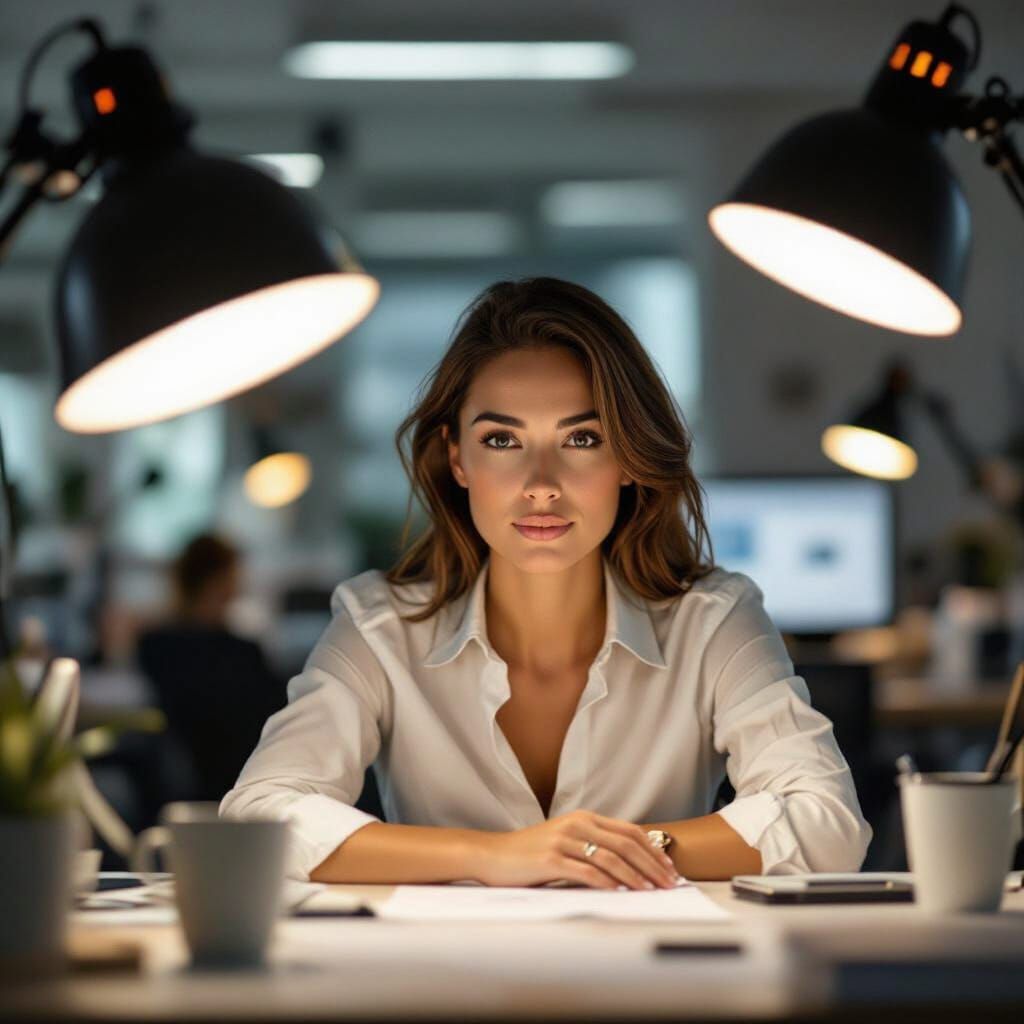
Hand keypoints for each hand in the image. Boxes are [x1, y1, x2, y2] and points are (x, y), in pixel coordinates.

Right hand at [474, 809, 680, 889]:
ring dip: (636, 876)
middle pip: (625, 844)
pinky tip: (620, 892)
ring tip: (651, 892)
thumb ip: (593, 845)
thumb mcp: (566, 841)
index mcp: (584, 817)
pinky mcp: (551, 859)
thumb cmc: (532, 854)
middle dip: (652, 865)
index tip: (669, 869)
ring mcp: (564, 841)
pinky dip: (607, 882)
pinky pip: (586, 871)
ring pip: (610, 858)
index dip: (653, 849)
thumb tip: (631, 866)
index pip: (629, 831)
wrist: (494, 855)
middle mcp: (577, 824)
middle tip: (669, 884)